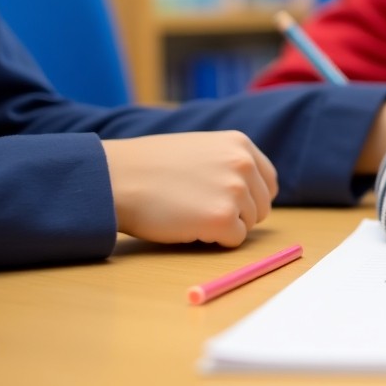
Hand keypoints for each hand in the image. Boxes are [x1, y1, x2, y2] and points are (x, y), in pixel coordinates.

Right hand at [103, 131, 278, 247]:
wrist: (117, 177)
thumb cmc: (150, 166)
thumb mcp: (200, 149)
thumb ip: (227, 163)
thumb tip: (251, 191)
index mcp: (240, 144)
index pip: (268, 182)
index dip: (250, 198)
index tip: (228, 203)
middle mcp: (244, 164)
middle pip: (261, 206)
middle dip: (237, 214)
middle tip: (200, 210)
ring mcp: (236, 191)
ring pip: (248, 224)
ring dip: (224, 226)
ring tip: (190, 212)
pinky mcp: (223, 218)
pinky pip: (234, 241)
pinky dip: (214, 240)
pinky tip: (189, 225)